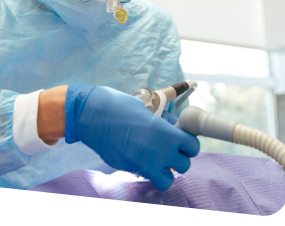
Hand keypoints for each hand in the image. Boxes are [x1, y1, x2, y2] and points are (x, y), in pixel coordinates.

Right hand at [65, 83, 199, 190]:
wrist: (92, 114)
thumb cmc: (117, 105)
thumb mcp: (144, 109)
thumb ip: (159, 123)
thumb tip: (167, 127)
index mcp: (165, 132)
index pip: (192, 147)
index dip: (188, 143)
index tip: (180, 139)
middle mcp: (159, 151)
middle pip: (185, 165)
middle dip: (179, 158)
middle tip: (168, 149)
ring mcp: (144, 163)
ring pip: (169, 179)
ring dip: (165, 170)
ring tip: (156, 158)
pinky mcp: (130, 169)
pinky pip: (146, 177)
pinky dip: (147, 173)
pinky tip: (140, 159)